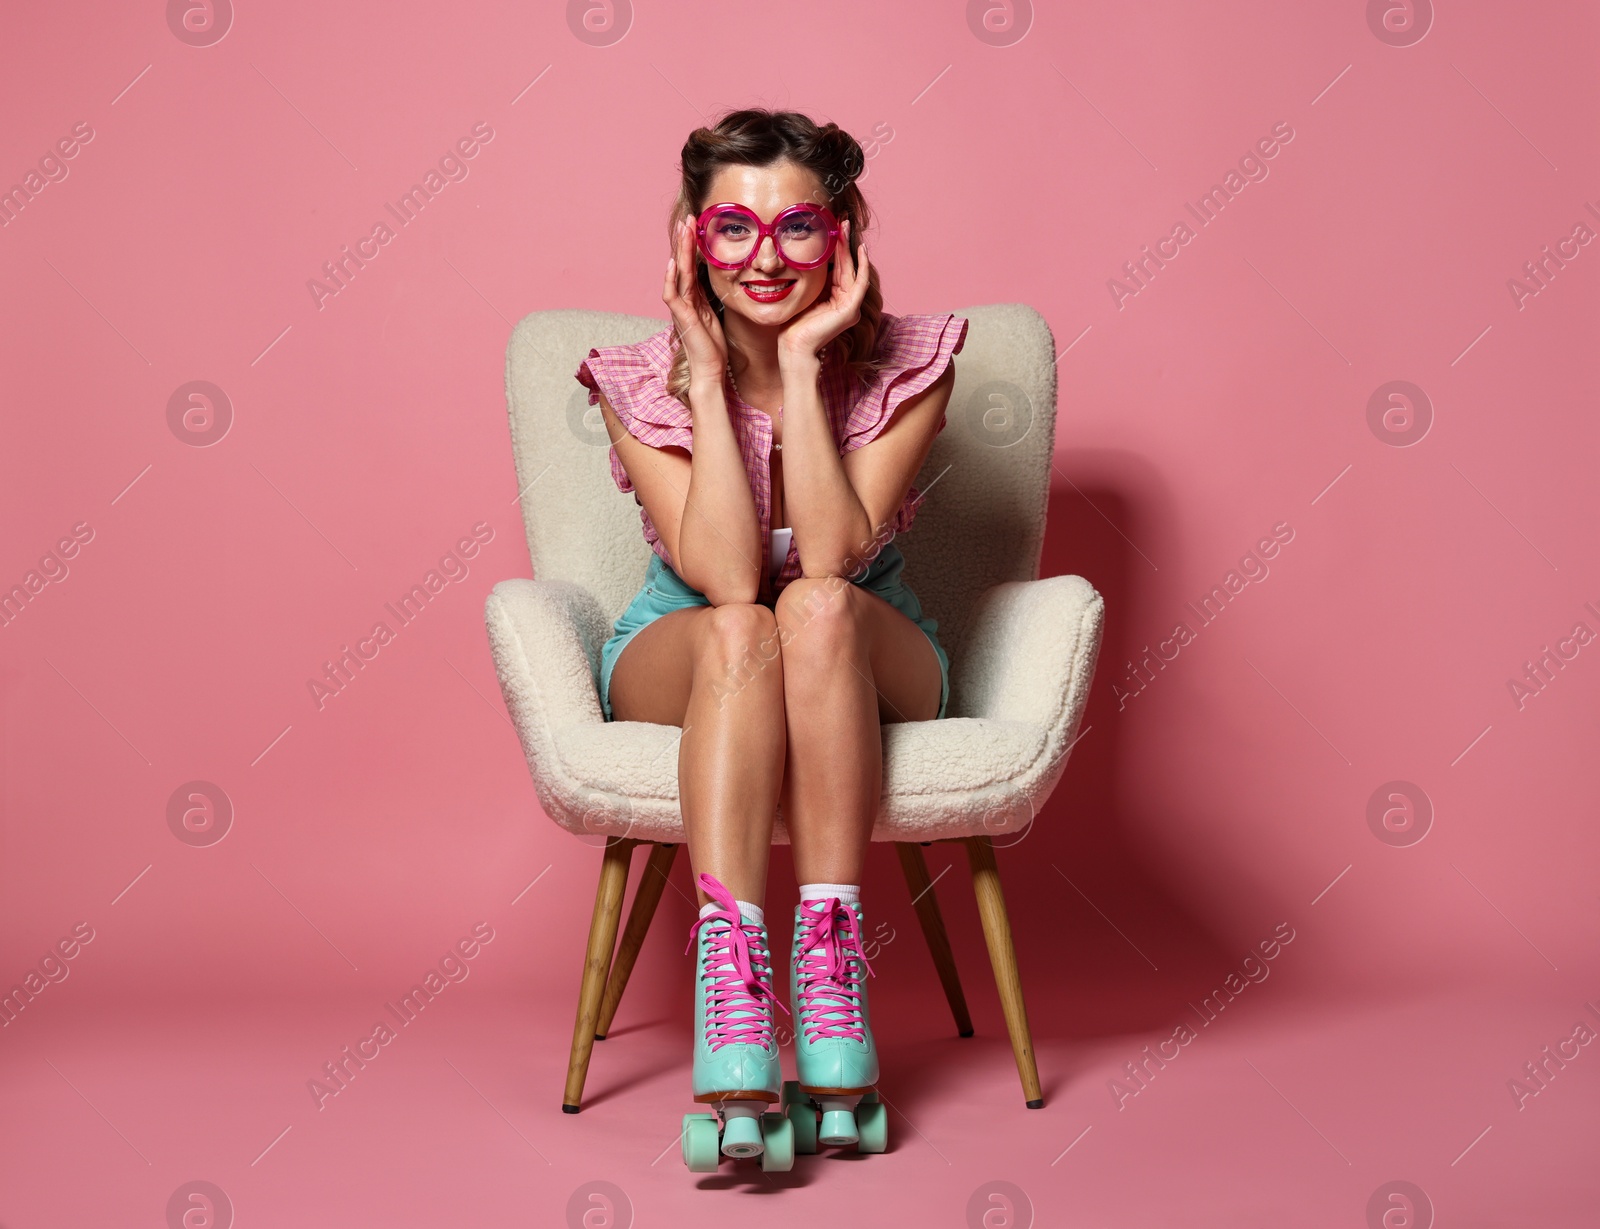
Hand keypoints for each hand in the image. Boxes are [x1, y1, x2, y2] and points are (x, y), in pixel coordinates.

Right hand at [662, 217, 727, 385]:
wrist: (710, 370)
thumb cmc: (715, 347)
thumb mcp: (719, 316)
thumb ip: (718, 299)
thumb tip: (733, 282)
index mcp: (695, 298)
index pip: (692, 265)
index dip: (693, 245)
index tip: (698, 225)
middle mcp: (685, 299)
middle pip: (682, 263)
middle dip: (685, 239)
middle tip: (688, 218)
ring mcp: (681, 308)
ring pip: (677, 273)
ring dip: (679, 250)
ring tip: (682, 229)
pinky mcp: (681, 317)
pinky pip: (672, 294)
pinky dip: (670, 278)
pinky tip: (672, 262)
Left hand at [777, 218, 869, 366]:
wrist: (793, 345)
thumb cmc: (793, 323)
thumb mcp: (804, 293)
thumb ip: (813, 278)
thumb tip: (810, 254)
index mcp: (836, 299)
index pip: (838, 268)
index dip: (837, 247)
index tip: (834, 227)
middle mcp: (847, 302)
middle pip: (847, 266)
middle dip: (844, 243)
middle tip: (842, 221)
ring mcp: (850, 306)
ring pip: (852, 270)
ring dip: (850, 248)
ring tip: (846, 228)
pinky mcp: (850, 309)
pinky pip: (860, 282)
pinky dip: (861, 265)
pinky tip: (859, 249)